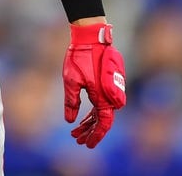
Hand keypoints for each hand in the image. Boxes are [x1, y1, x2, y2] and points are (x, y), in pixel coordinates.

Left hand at [62, 22, 125, 147]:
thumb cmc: (81, 56)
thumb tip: (70, 121)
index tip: (87, 145)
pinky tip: (82, 117)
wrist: (91, 37)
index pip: (103, 124)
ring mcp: (111, 89)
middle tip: (77, 140)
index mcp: (103, 96)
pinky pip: (102, 102)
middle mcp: (111, 95)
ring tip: (76, 132)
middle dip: (90, 131)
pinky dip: (93, 111)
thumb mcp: (71, 80)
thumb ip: (71, 102)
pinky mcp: (108, 83)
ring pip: (102, 112)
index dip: (95, 135)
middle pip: (103, 120)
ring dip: (90, 122)